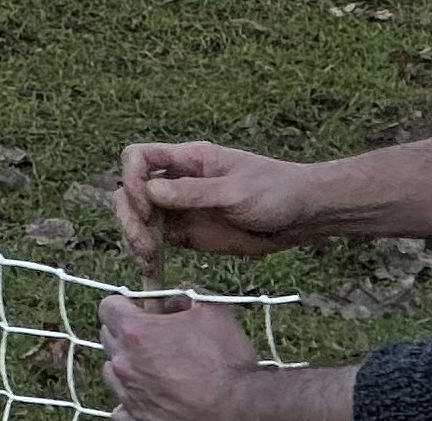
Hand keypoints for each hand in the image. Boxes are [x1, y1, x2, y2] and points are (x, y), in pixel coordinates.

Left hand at [100, 293, 267, 420]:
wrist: (238, 407)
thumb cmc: (226, 359)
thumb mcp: (212, 309)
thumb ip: (184, 294)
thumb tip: (171, 300)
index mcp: (137, 333)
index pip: (108, 307)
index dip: (124, 303)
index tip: (140, 308)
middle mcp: (125, 364)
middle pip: (108, 336)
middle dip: (126, 331)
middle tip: (154, 334)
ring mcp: (129, 394)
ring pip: (111, 370)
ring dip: (127, 362)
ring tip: (154, 364)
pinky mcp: (137, 419)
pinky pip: (119, 406)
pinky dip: (130, 397)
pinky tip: (149, 392)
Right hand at [118, 140, 325, 263]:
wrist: (301, 216)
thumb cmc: (275, 191)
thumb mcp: (236, 191)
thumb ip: (194, 192)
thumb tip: (150, 190)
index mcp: (189, 160)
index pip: (139, 157)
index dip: (132, 179)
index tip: (147, 208)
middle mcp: (178, 182)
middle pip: (132, 191)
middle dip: (130, 217)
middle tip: (145, 245)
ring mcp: (181, 209)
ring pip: (140, 219)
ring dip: (136, 239)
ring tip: (148, 262)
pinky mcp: (189, 235)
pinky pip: (158, 242)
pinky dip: (149, 257)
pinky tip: (151, 275)